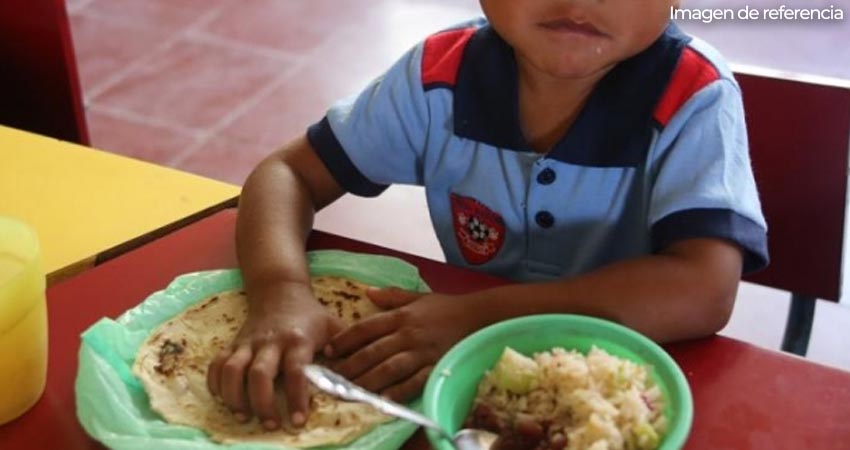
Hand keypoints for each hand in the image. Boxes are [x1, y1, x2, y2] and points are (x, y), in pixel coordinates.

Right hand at [207, 281, 343, 429]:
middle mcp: (270, 342)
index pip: (296, 371)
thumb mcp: (333, 326)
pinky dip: (215, 384)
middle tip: (270, 424)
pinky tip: (224, 400)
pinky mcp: (233, 343)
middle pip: (259, 374)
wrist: (280, 290)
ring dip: (234, 396)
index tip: (298, 420)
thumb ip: (346, 350)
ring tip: (243, 416)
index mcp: (298, 340)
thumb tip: (360, 378)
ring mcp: (248, 342)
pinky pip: (216, 364)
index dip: (297, 396)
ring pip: (231, 370)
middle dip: (262, 402)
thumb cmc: (311, 315)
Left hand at [325, 287, 482, 401]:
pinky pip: (415, 381)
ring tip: (351, 390)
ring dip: (369, 380)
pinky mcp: (436, 366)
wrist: (480, 317)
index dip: (345, 339)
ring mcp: (423, 351)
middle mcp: (409, 334)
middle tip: (333, 376)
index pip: (366, 327)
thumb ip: (392, 295)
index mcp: (402, 316)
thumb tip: (367, 291)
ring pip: (390, 367)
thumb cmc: (448, 308)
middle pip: (373, 351)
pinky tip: (384, 399)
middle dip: (351, 365)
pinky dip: (399, 390)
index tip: (329, 350)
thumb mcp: (419, 297)